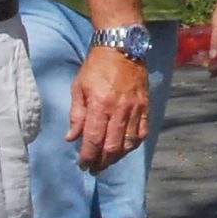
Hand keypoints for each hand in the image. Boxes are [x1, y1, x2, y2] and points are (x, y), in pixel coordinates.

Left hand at [68, 46, 150, 169]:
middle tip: (94, 169)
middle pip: (112, 147)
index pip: (93, 139)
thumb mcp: (79, 88)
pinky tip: (125, 149)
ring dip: (117, 158)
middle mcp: (119, 109)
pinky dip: (133, 145)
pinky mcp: (145, 107)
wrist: (121, 48)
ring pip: (128, 144)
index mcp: (99, 104)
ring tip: (108, 162)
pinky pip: (142, 133)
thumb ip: (76, 115)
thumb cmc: (96, 67)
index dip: (87, 157)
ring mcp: (135, 109)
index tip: (83, 165)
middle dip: (101, 162)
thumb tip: (71, 137)